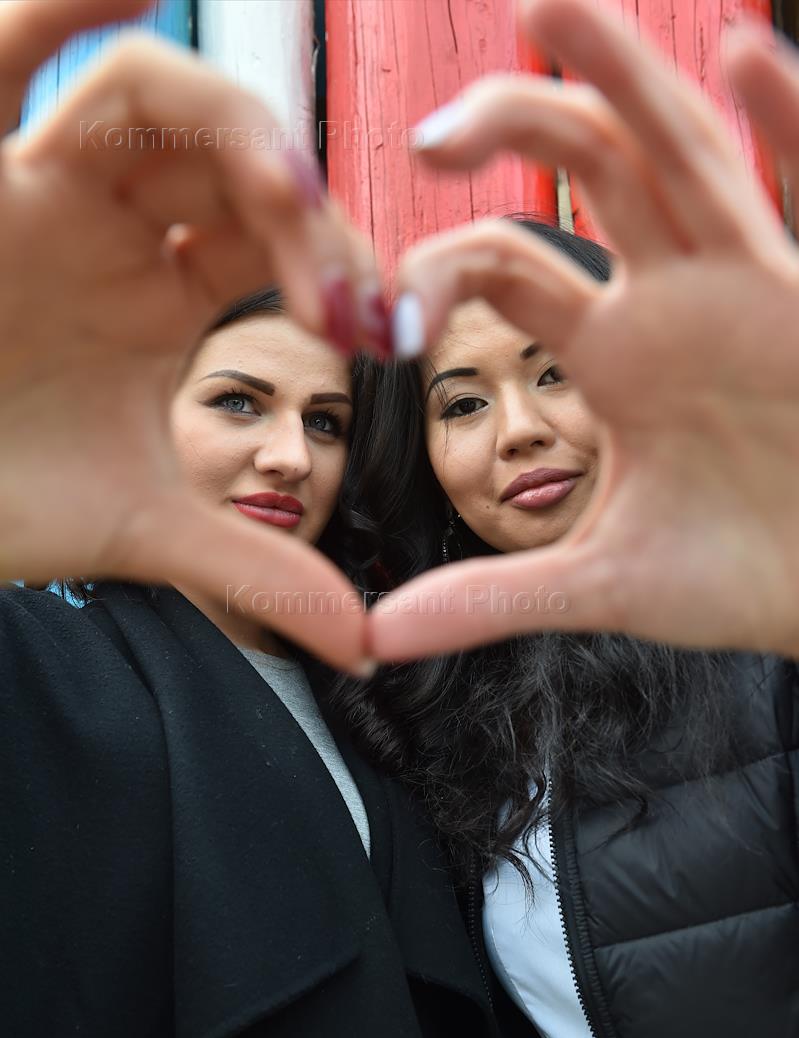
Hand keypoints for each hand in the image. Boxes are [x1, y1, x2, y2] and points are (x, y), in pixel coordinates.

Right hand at [0, 0, 381, 672]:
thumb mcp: (143, 529)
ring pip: (149, 99)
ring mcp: (36, 185)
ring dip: (236, 131)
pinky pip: (6, 51)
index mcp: (161, 296)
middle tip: (345, 297)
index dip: (343, 272)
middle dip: (306, 220)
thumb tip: (365, 644)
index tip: (386, 333)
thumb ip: (256, 568)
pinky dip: (65, 5)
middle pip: (236, 171)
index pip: (280, 246)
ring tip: (294, 194)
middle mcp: (111, 226)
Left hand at [369, 0, 798, 663]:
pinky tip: (745, 53)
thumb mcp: (603, 583)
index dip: (440, 266)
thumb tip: (376, 638)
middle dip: (516, 125)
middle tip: (431, 128)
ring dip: (624, 76)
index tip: (386, 313)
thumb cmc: (750, 573)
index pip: (509, 265)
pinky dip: (786, 129)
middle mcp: (673, 298)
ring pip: (679, 153)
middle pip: (588, 174)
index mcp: (615, 351)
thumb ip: (489, 596)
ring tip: (548, 8)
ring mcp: (750, 285)